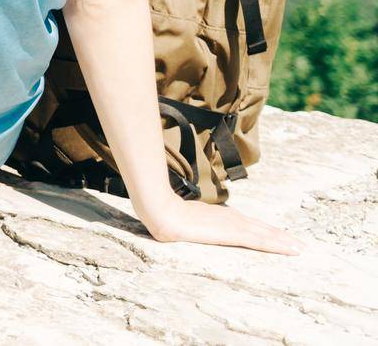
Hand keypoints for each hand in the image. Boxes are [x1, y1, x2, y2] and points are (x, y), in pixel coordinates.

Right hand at [137, 195, 302, 254]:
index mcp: (221, 217)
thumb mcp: (185, 219)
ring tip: (300, 249)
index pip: (249, 225)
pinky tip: (290, 249)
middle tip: (299, 245)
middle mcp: (232, 219)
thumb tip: (191, 226)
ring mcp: (233, 226)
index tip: (279, 236)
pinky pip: (261, 241)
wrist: (163, 212)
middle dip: (280, 236)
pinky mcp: (233, 233)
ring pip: (266, 235)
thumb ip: (194, 222)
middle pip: (262, 229)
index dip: (265, 231)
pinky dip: (278, 245)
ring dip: (284, 242)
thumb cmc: (168, 214)